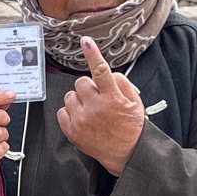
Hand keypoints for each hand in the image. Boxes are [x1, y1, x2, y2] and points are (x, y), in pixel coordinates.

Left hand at [56, 37, 146, 175]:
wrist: (126, 153)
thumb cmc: (130, 127)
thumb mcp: (134, 102)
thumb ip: (121, 83)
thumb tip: (106, 73)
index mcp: (113, 99)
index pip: (101, 71)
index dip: (93, 54)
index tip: (86, 42)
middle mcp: (96, 108)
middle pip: (80, 82)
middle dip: (88, 87)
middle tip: (97, 97)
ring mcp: (82, 120)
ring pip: (69, 96)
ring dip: (78, 99)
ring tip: (90, 110)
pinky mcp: (72, 131)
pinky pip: (62, 111)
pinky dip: (70, 113)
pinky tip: (82, 118)